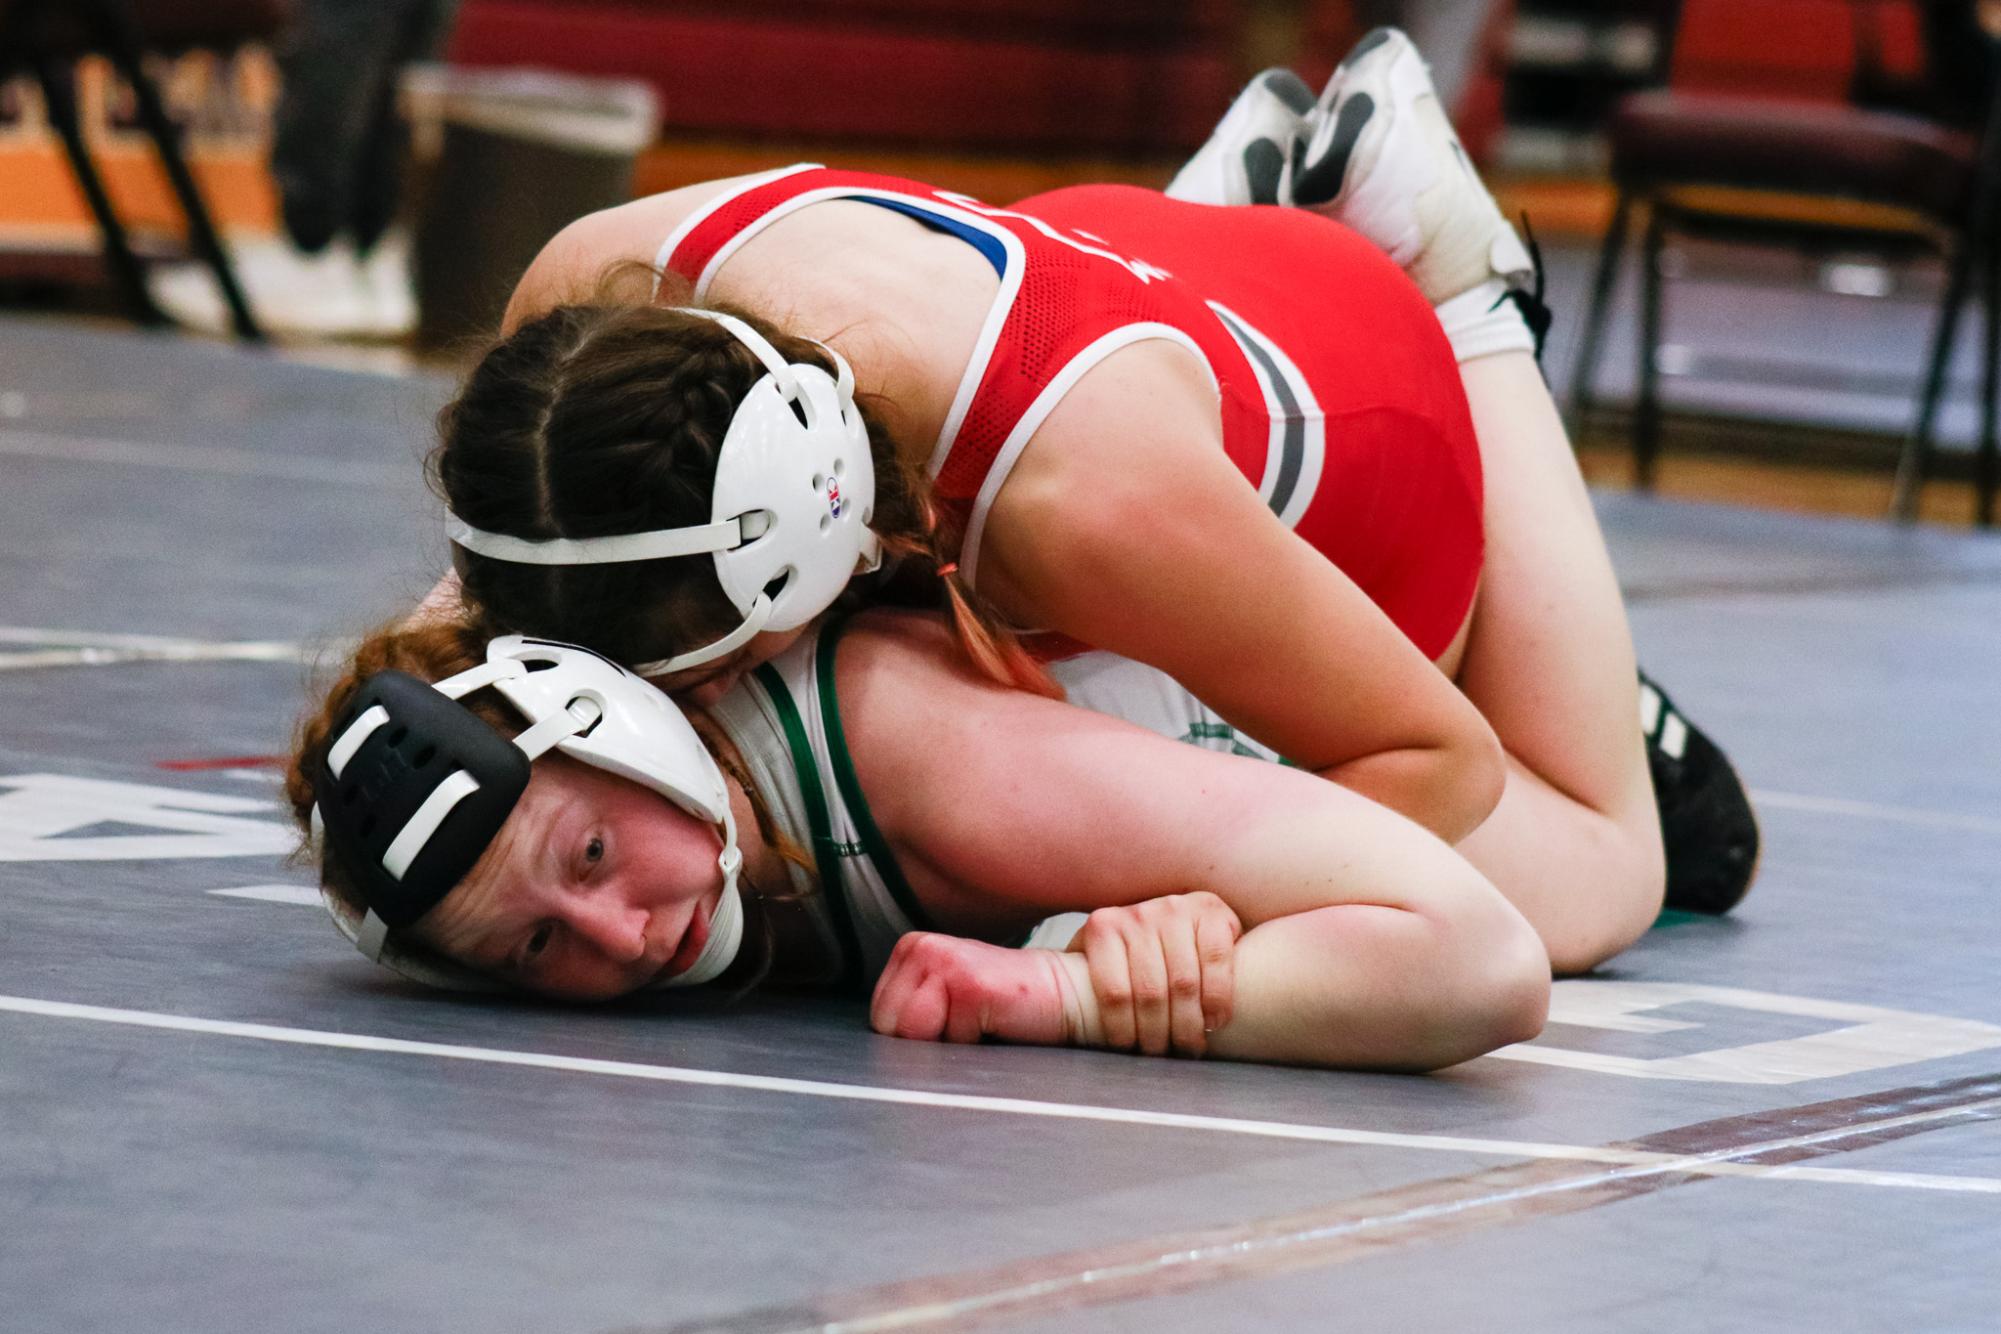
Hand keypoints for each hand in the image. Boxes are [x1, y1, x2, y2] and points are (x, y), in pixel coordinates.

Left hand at [870, 933, 1069, 1045]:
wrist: (1063, 994)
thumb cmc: (1005, 1005)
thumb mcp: (943, 1000)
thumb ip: (909, 1008)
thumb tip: (881, 1045)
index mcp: (909, 950)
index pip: (878, 1018)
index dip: (913, 1035)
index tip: (950, 1019)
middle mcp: (920, 948)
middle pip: (887, 1026)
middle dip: (925, 1039)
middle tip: (964, 1020)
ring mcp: (942, 961)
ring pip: (911, 1034)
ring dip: (947, 1041)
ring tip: (975, 1020)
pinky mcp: (967, 982)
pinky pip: (948, 1040)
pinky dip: (972, 1043)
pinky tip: (994, 1020)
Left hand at [1073, 892, 1240, 1056]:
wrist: (1172, 914)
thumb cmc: (1129, 952)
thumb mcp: (1097, 958)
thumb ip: (1079, 982)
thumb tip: (1042, 1025)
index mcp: (1103, 927)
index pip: (1113, 993)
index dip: (1123, 1031)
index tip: (1130, 1052)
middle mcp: (1138, 914)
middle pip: (1151, 993)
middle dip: (1158, 1036)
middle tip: (1163, 1057)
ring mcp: (1175, 909)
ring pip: (1184, 982)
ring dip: (1189, 1025)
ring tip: (1190, 1048)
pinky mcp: (1210, 911)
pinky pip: (1216, 961)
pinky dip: (1218, 998)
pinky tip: (1215, 1021)